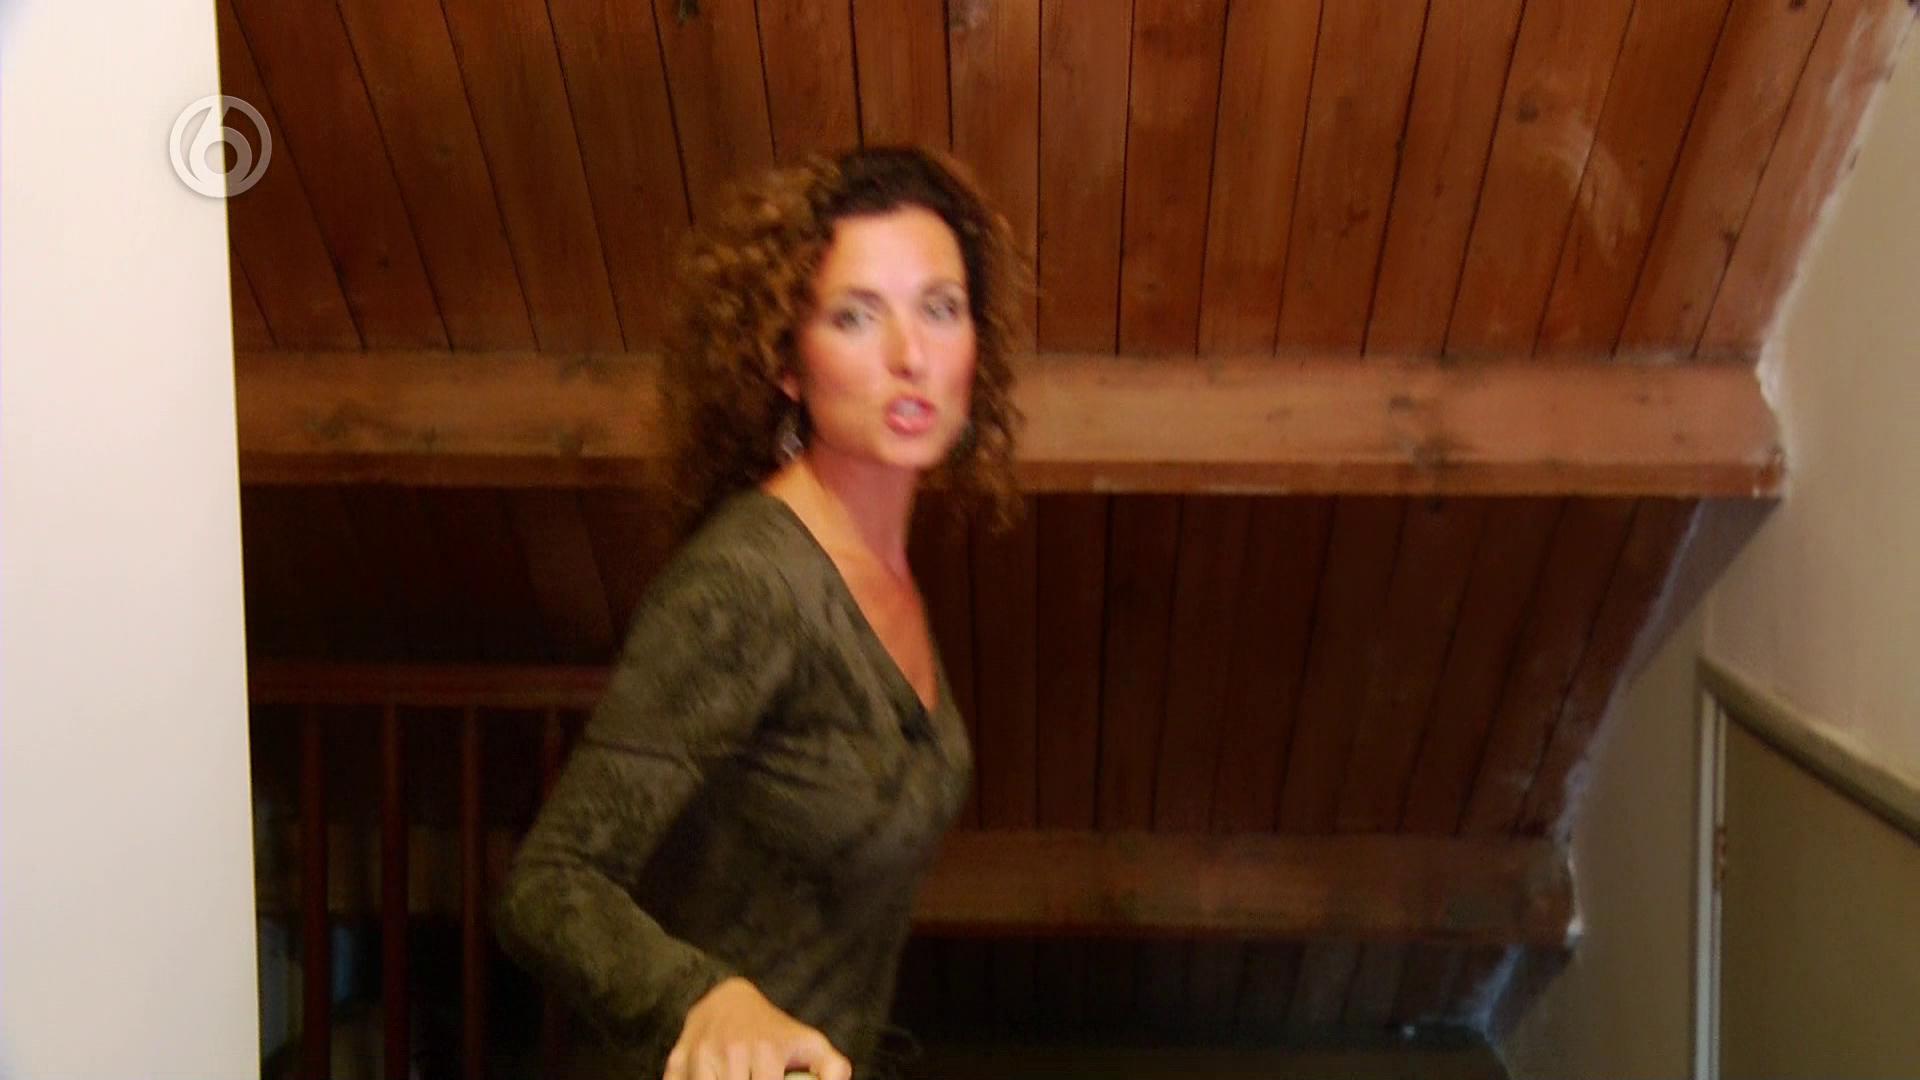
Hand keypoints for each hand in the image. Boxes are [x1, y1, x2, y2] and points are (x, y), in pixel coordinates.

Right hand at [664, 977, 852, 1079]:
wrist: (726, 1000)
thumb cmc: (774, 1032)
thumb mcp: (809, 1044)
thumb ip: (832, 1071)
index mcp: (766, 1050)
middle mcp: (729, 1052)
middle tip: (752, 1079)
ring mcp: (698, 1057)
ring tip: (737, 1077)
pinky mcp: (675, 1063)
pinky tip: (712, 1077)